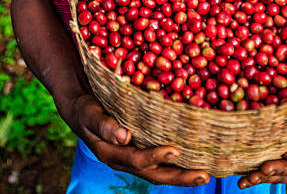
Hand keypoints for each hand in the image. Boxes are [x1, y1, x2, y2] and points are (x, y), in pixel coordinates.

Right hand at [62, 93, 209, 186]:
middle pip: (155, 174)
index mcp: (112, 153)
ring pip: (159, 172)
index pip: (137, 160)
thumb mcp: (91, 114)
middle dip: (180, 177)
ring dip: (182, 175)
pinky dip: (176, 164)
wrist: (81, 110)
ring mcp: (133, 158)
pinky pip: (159, 163)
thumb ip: (104, 125)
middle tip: (204, 175)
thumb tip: (124, 136)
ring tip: (204, 175)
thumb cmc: (86, 109)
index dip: (156, 156)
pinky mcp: (139, 150)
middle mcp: (124, 160)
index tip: (175, 150)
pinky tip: (193, 159)